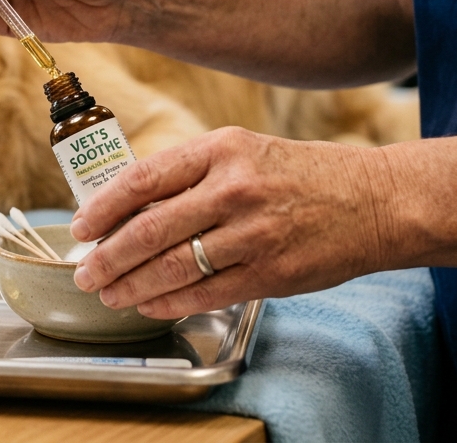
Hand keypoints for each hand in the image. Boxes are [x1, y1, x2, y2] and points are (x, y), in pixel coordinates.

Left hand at [69, 127, 400, 319]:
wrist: (376, 200)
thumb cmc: (300, 175)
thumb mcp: (243, 152)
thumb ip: (190, 174)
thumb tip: (127, 206)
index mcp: (221, 150)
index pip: (144, 179)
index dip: (103, 207)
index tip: (79, 227)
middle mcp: (235, 189)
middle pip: (150, 229)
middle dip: (108, 257)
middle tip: (85, 272)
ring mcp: (254, 233)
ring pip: (174, 266)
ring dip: (132, 285)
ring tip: (109, 293)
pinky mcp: (272, 272)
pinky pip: (206, 293)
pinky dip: (170, 302)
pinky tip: (150, 305)